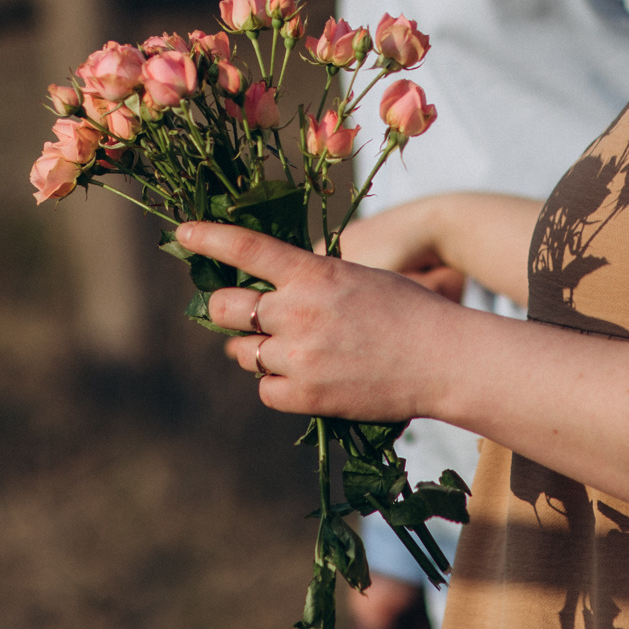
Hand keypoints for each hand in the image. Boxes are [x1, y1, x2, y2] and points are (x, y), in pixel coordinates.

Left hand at [175, 221, 466, 420]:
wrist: (444, 360)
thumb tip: (268, 289)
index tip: (183, 233)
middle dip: (228, 310)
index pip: (246, 249)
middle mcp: (296, 312)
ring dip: (257, 351)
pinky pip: (265, 390)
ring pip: (244, 354)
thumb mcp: (356, 277)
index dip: (208, 238)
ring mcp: (298, 356)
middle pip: (226, 308)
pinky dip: (277, 385)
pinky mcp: (305, 395)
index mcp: (312, 273)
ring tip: (295, 351)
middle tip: (243, 315)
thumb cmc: (409, 313)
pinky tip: (307, 379)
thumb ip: (310, 280)